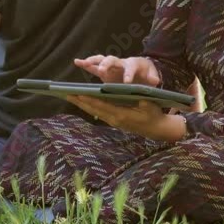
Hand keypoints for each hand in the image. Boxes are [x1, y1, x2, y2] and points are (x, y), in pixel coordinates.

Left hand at [66, 96, 185, 141]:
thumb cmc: (154, 115)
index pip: (102, 106)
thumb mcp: (149, 105)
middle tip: (66, 94)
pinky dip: (90, 106)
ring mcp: (113, 121)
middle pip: (94, 109)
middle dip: (80, 101)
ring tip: (70, 96)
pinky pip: (99, 113)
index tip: (78, 93)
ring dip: (82, 104)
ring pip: (94, 111)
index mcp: (121, 115)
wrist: (156, 129)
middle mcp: (114, 119)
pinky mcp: (114, 120)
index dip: (89, 99)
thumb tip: (132, 94)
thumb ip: (140, 101)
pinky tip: (83, 101)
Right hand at [74, 55, 159, 85]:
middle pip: (112, 60)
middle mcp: (121, 63)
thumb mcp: (152, 75)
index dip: (129, 74)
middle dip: (107, 64)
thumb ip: (153, 77)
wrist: (142, 70)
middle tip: (102, 70)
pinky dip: (86, 64)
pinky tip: (76, 62)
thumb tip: (155, 81)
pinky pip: (94, 67)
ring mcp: (112, 67)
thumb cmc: (146, 73)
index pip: (131, 67)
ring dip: (92, 61)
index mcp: (133, 64)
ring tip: (82, 63)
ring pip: (101, 60)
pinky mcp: (105, 72)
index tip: (126, 82)